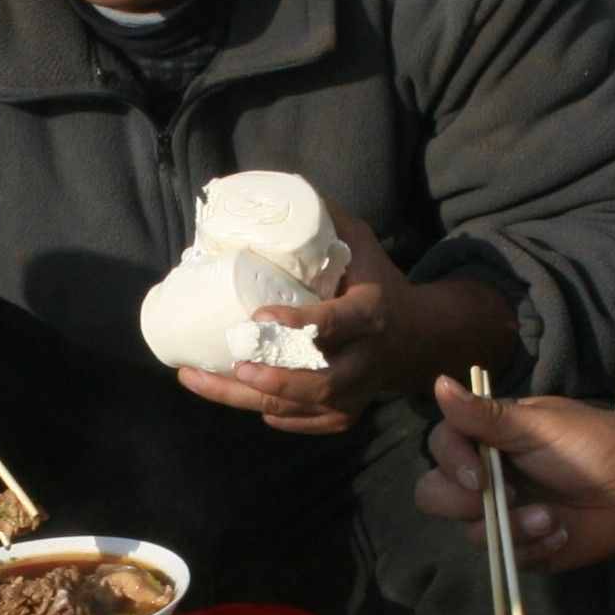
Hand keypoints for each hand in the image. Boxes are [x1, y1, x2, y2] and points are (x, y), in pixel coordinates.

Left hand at [172, 213, 510, 435]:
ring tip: (197, 378)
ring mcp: (357, 394)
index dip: (298, 323)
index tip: (258, 318)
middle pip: (318, 381)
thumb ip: (325, 221)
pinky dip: (268, 412)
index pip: (334, 323)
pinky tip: (230, 392)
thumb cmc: (377, 282)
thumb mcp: (361, 243)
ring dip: (246, 397)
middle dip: (272, 378)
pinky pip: (302, 421)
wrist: (417, 337)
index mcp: (371, 314)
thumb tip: (276, 192)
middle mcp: (366, 360)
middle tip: (231, 363)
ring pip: (300, 406)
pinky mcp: (345, 414)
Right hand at [415, 377, 614, 571]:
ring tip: (552, 517)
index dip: (452, 466)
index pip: (439, 451)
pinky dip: (536, 547)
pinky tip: (562, 532)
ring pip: (472, 534)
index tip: (481, 477)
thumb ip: (485, 415)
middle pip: (435, 496)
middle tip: (510, 498)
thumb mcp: (537, 426)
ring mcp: (501, 516)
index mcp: (484, 442)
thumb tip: (439, 383)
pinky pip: (508, 560)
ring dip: (513, 528)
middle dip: (467, 505)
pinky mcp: (523, 547)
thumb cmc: (590, 443)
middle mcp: (484, 479)